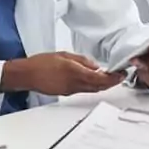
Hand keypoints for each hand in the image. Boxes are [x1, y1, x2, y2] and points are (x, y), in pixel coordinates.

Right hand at [1, 52, 124, 95]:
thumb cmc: (41, 63)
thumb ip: (82, 60)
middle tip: (120, 77)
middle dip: (111, 82)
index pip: (99, 78)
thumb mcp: (64, 55)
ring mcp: (70, 90)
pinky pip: (83, 90)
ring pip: (92, 90)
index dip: (112, 78)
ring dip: (103, 85)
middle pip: (98, 86)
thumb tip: (95, 66)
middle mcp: (74, 83)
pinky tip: (94, 81)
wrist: (27, 75)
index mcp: (74, 71)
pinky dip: (92, 87)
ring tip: (111, 79)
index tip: (121, 74)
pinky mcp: (66, 93)